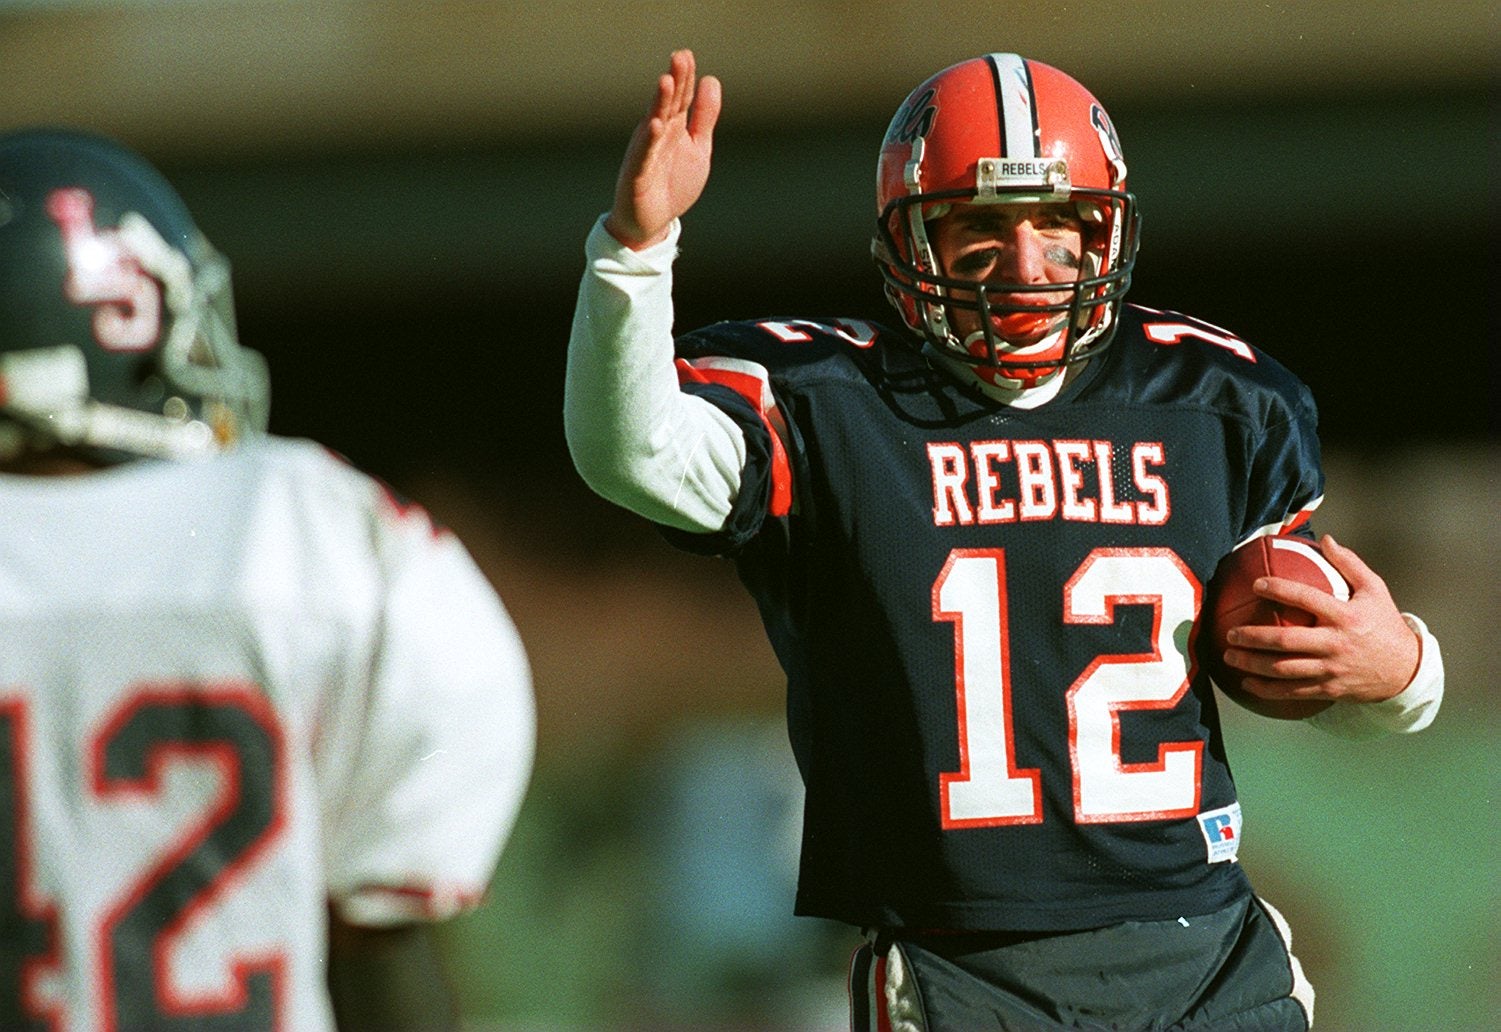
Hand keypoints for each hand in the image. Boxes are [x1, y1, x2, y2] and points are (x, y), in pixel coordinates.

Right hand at [605, 49, 721, 249]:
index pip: (680, 98)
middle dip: (674, 82)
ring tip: (666, 82)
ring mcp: (646, 153)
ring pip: (653, 124)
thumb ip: (704, 117)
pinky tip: (655, 125)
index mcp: (673, 127)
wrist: (653, 223)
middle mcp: (657, 135)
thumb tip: (711, 79)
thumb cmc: (673, 183)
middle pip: (667, 105)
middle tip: (680, 57)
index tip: (688, 55)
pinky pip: (643, 156)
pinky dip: (649, 141)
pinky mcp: (637, 175)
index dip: (685, 78)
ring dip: (659, 104)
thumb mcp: (698, 148)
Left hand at [1220, 534, 1420, 706]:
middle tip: (1230, 632)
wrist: (1406, 671)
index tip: (1256, 584)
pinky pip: (1292, 692)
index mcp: (1345, 616)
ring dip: (1252, 665)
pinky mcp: (1329, 689)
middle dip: (1254, 637)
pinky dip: (1267, 690)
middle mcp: (1336, 644)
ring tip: (1229, 656)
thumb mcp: (1375, 591)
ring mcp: (1331, 669)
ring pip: (1284, 670)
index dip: (1280, 590)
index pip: (1307, 599)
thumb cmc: (1385, 624)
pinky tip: (1246, 683)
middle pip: (1287, 641)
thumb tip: (1326, 539)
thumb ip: (1350, 564)